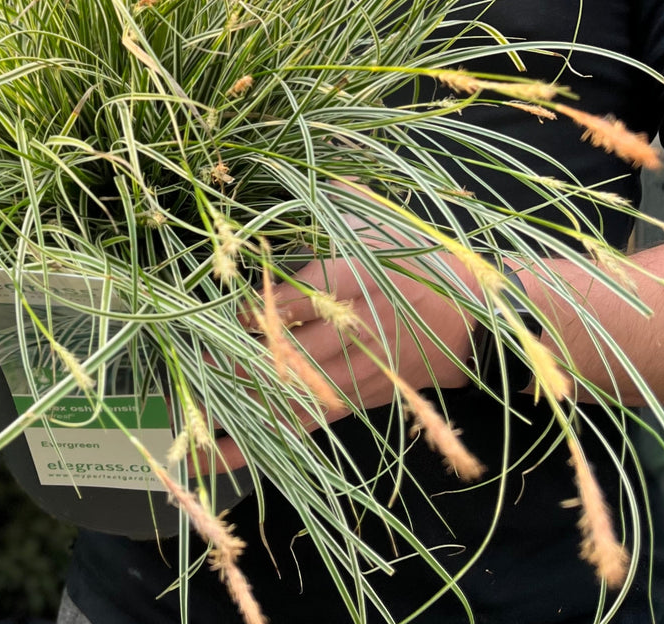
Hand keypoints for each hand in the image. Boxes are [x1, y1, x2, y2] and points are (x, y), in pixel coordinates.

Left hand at [212, 216, 482, 472]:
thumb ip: (322, 214)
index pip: (291, 297)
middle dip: (230, 357)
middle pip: (281, 349)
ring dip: (235, 398)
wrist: (475, 314)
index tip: (214, 309)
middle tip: (188, 358)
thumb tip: (263, 207)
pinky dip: (259, 440)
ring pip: (285, 391)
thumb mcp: (373, 222)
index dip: (249, 307)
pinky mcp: (357, 400)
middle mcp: (352, 328)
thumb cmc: (415, 259)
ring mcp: (355, 370)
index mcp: (353, 277)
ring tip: (188, 407)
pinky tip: (219, 456)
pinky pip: (302, 424)